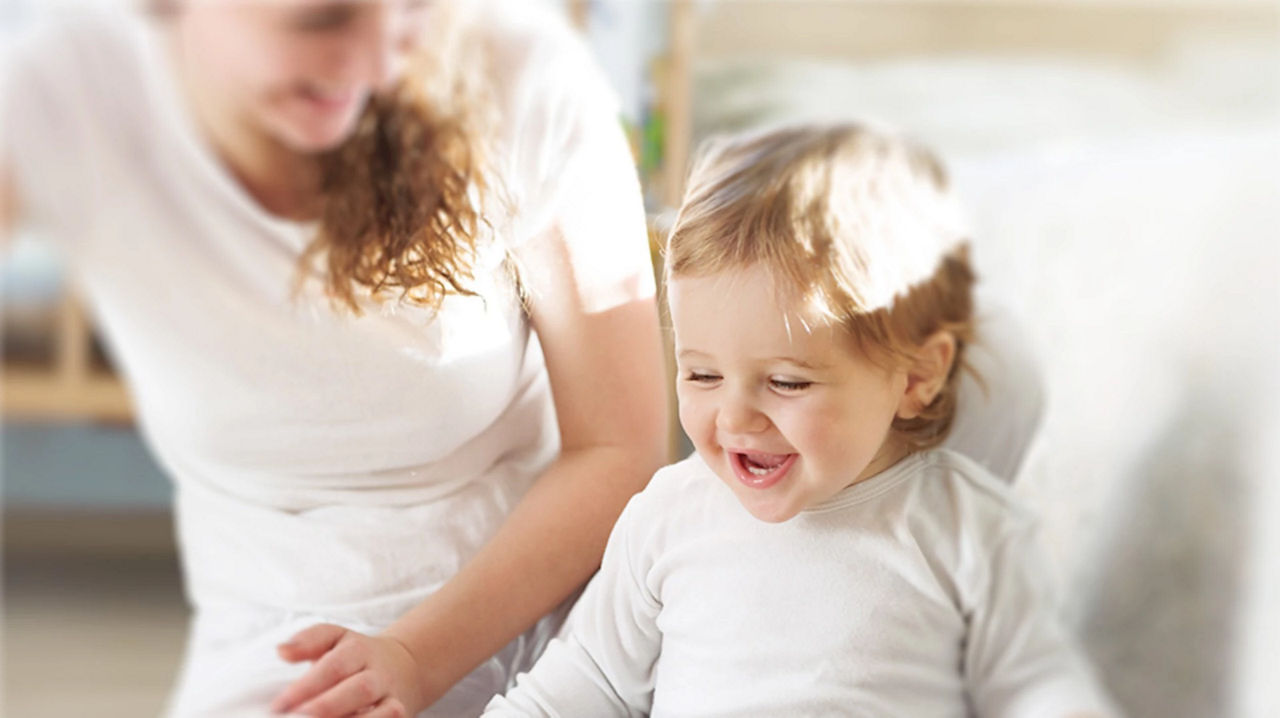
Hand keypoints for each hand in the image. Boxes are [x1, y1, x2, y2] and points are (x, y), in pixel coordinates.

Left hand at [270, 623, 425, 716]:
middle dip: (327, 707)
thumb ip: (308, 641)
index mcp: (359, 650)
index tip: (278, 706)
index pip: (333, 667)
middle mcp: (379, 675)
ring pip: (384, 713)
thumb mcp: (334, 639)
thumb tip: (281, 650)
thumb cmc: (354, 657)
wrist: (403, 666)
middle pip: (359, 690)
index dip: (305, 687)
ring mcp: (393, 698)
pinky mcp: (401, 716)